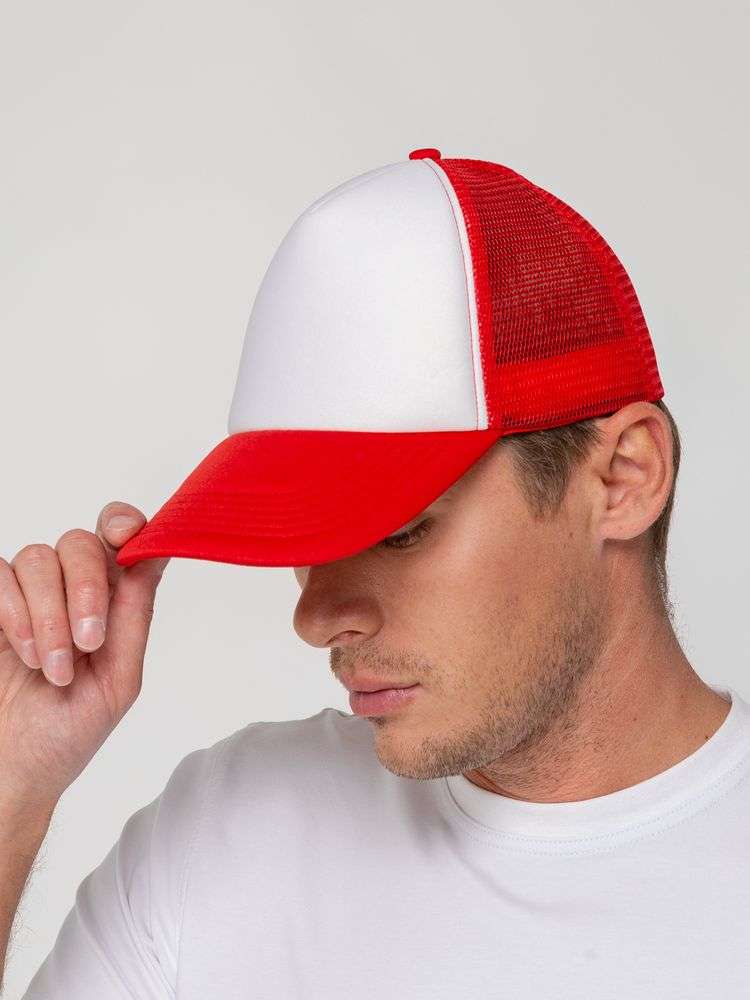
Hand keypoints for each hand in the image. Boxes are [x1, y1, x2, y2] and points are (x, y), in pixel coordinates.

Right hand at [0, 503, 168, 808]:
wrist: (14, 770)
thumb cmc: (69, 730)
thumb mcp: (120, 676)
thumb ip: (136, 612)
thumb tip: (159, 549)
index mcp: (111, 598)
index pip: (119, 535)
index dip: (123, 523)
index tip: (125, 536)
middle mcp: (69, 587)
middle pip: (80, 542)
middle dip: (87, 589)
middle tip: (88, 642)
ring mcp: (25, 594)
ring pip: (38, 558)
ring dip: (50, 615)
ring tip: (54, 668)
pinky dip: (15, 613)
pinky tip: (25, 654)